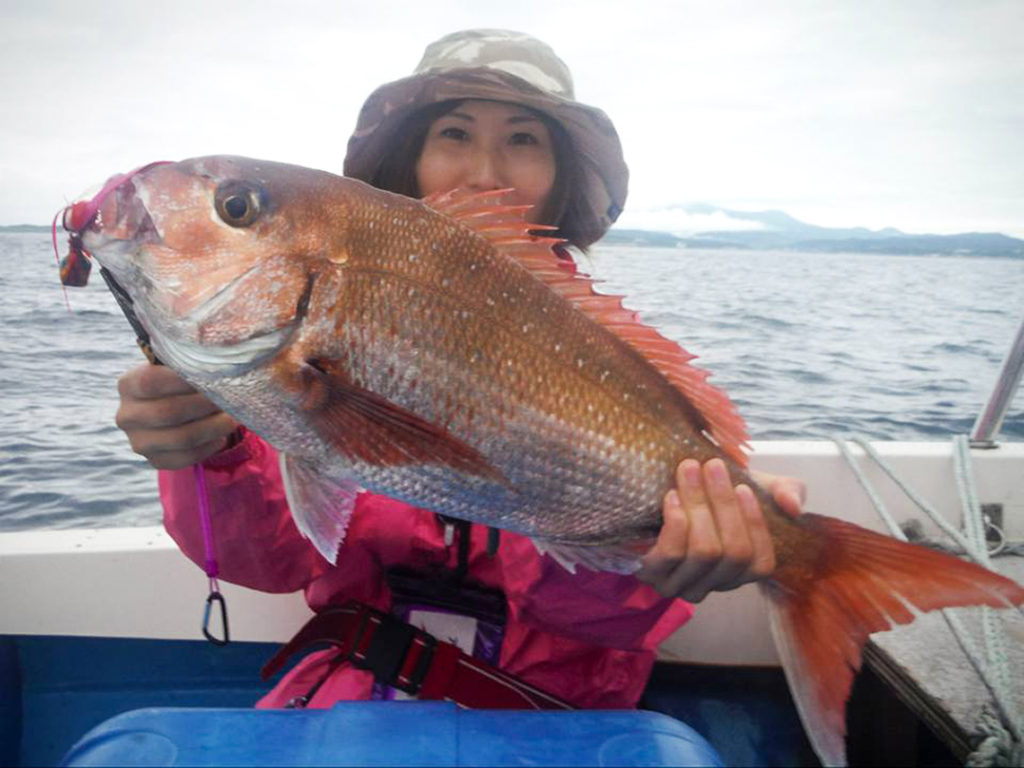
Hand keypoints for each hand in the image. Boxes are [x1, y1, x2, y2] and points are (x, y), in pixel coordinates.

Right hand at [115, 363, 238, 468]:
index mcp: (128, 384)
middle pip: (169, 412)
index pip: (151, 382)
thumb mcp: (178, 366)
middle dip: (205, 405)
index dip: (184, 380)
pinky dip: (209, 447)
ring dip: (213, 427)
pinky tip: (220, 436)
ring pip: (181, 438)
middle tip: (229, 399)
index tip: (212, 376)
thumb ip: (192, 359)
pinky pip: (187, 457)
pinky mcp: (155, 460)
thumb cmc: (179, 382)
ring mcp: (139, 441)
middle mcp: (127, 415)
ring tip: (232, 418)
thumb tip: (224, 355)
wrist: (171, 409)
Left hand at [636, 458, 804, 601]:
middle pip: (732, 553)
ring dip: (698, 504)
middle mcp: (715, 585)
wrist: (667, 491)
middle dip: (723, 504)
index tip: (743, 486)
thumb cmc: (712, 493)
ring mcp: (682, 586)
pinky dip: (676, 521)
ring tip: (688, 470)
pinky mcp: (652, 575)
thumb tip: (793, 505)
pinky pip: (671, 555)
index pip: (761, 563)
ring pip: (704, 552)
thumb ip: (786, 491)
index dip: (755, 524)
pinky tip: (672, 497)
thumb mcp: (757, 485)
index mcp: (742, 571)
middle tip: (711, 465)